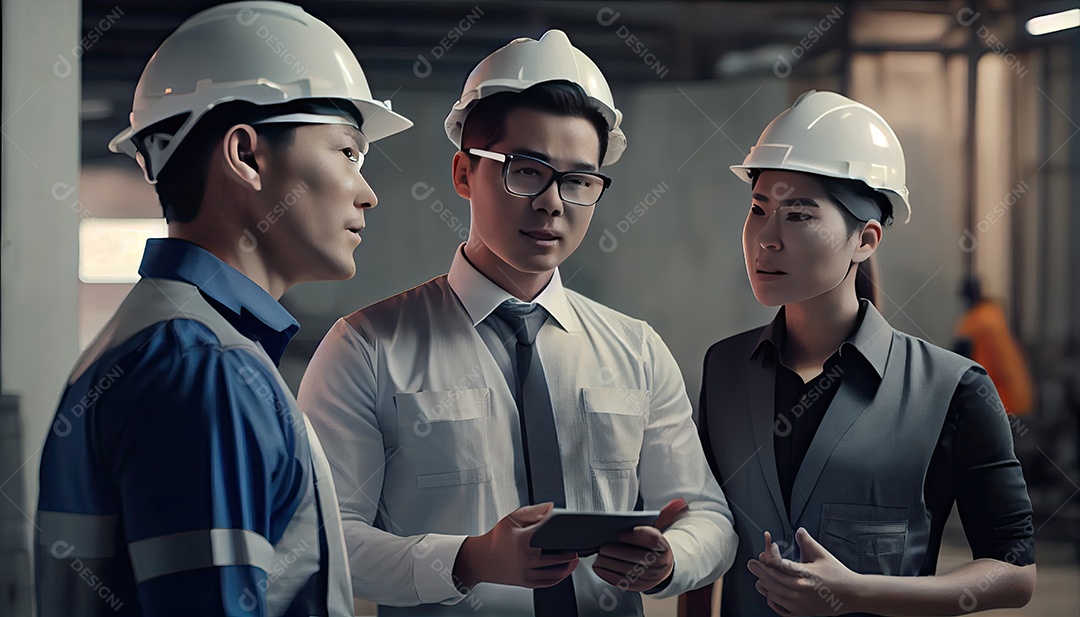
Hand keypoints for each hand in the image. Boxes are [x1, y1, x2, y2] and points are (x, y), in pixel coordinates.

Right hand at [453, 502, 577, 589]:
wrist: (481, 560)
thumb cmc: (496, 538)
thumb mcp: (511, 519)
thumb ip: (532, 511)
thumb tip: (551, 507)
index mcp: (523, 541)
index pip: (551, 535)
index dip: (563, 531)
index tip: (570, 530)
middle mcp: (526, 559)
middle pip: (559, 559)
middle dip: (571, 553)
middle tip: (575, 547)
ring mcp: (527, 573)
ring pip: (557, 573)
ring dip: (569, 566)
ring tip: (573, 558)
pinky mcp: (527, 582)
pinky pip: (549, 583)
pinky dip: (560, 577)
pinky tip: (564, 570)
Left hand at [592, 498, 688, 591]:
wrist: (662, 567)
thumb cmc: (655, 545)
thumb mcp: (661, 529)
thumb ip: (667, 514)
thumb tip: (679, 502)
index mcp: (665, 547)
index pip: (652, 539)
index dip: (635, 536)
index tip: (620, 533)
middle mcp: (660, 564)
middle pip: (636, 557)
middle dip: (616, 551)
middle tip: (602, 545)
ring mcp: (649, 578)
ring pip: (626, 570)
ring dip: (609, 563)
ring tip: (599, 555)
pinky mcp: (638, 587)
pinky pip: (621, 581)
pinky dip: (607, 574)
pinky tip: (599, 566)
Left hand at [747, 528, 858, 615]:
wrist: (852, 595)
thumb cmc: (838, 575)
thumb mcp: (822, 555)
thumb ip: (807, 541)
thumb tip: (799, 530)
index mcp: (805, 574)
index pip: (780, 566)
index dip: (767, 561)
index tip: (760, 556)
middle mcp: (801, 590)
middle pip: (773, 580)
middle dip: (760, 571)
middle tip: (752, 564)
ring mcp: (800, 603)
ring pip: (774, 594)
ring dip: (764, 585)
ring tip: (759, 577)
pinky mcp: (801, 612)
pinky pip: (780, 609)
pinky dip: (772, 600)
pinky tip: (769, 594)